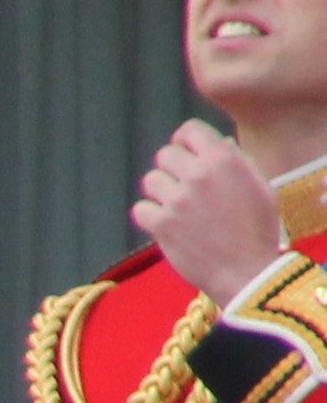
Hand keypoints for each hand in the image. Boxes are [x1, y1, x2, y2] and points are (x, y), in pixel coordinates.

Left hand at [130, 121, 283, 305]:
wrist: (246, 272)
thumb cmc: (257, 231)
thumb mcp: (261, 187)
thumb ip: (237, 162)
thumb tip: (217, 145)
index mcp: (223, 160)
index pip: (189, 130)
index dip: (185, 140)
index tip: (186, 152)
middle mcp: (198, 175)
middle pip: (164, 155)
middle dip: (172, 168)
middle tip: (183, 186)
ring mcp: (177, 200)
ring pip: (150, 180)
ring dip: (160, 193)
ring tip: (178, 208)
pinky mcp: (160, 224)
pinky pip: (140, 209)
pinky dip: (150, 217)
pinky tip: (166, 225)